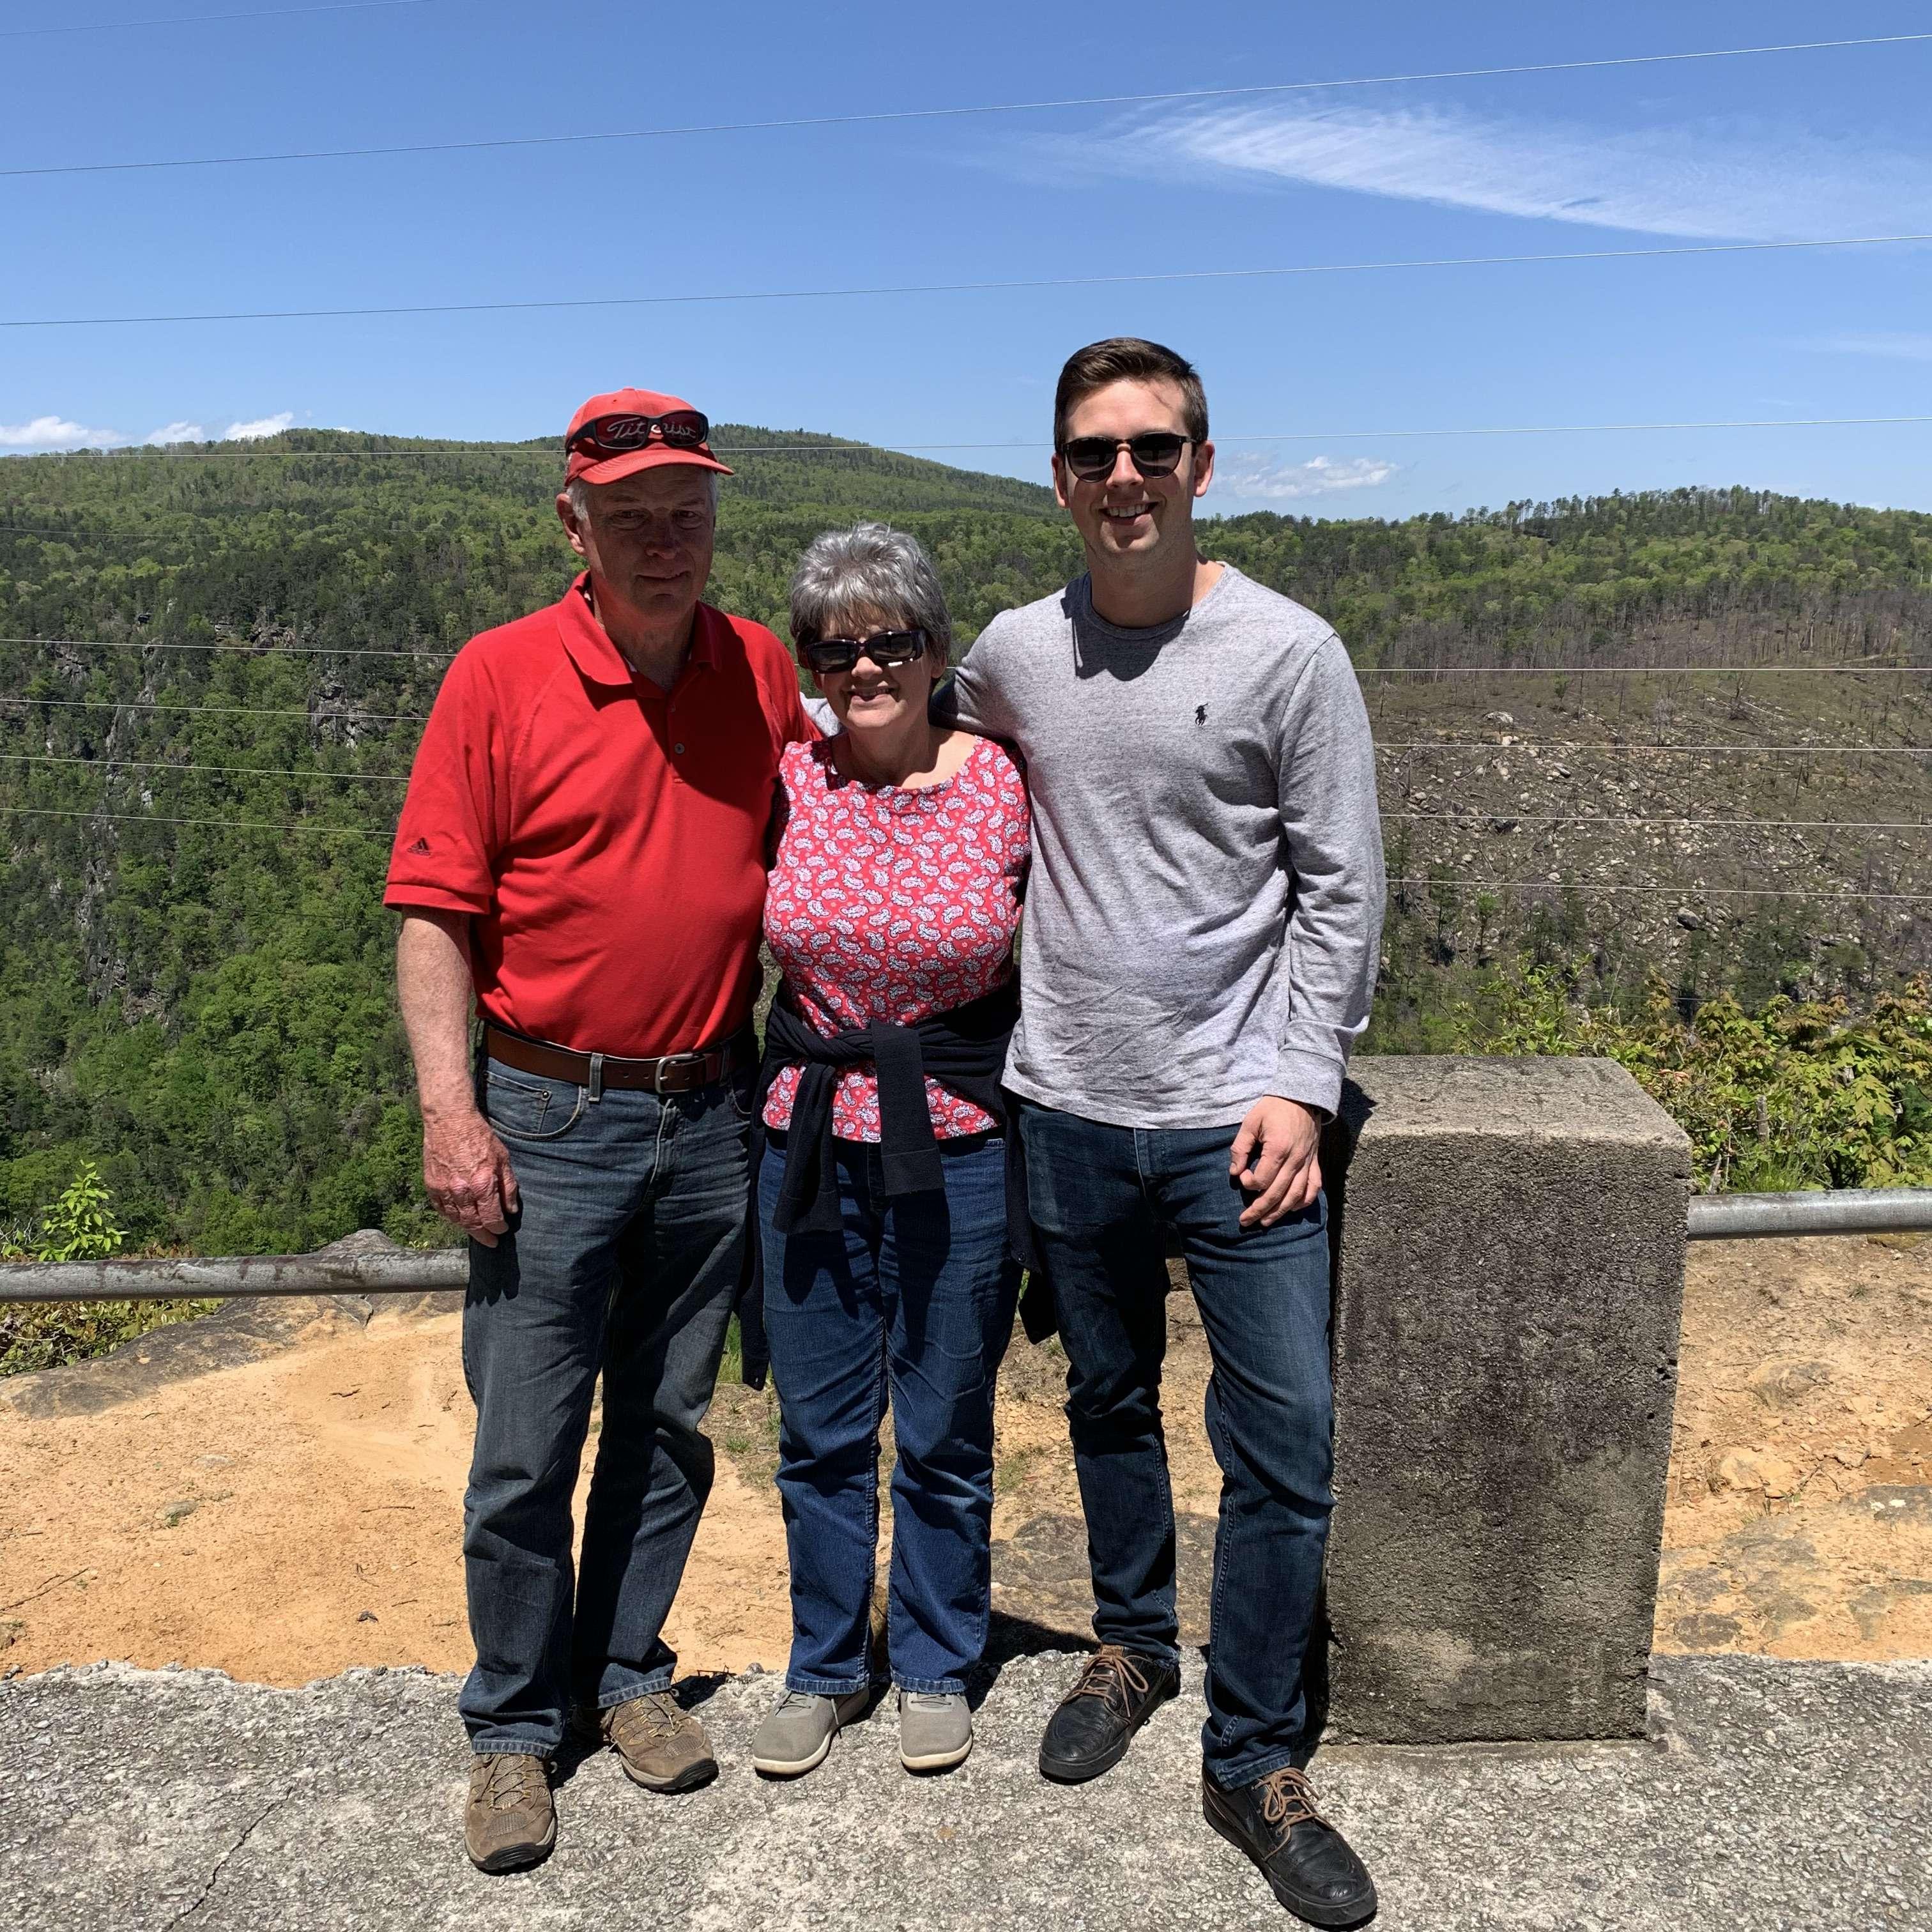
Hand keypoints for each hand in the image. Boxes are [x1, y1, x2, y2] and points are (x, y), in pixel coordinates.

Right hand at [422, 1106, 520, 1246]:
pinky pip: (441, 1209)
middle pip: (473, 1223)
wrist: (450, 1120)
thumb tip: (510, 1210)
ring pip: (456, 1219)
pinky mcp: (431, 1185)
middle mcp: (461, 1190)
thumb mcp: (503, 1158)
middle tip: (491, 1242)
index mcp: (482, 1184)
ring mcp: (444, 1189)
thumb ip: (508, 1186)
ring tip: (477, 1231)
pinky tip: (458, 1219)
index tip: (503, 1230)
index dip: (499, 1228)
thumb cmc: (479, 1137)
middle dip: (484, 1235)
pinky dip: (450, 1217)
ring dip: (467, 1228)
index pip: (492, 1218)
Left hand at [1229, 1097, 1322, 1229]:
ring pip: (1296, 1196)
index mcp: (1278, 1148)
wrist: (1303, 1095)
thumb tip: (1234, 1171)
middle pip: (1277, 1193)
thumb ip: (1240, 1148)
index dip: (1248, 1183)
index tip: (1241, 1176)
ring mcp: (1307, 1162)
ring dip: (1280, 1212)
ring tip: (1266, 1222)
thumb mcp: (1251, 1122)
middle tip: (1245, 1222)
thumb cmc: (1274, 1108)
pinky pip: (1314, 1187)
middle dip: (1260, 1210)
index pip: (1262, 1179)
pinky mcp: (1315, 1161)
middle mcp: (1295, 1159)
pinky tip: (1292, 1208)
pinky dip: (1304, 1201)